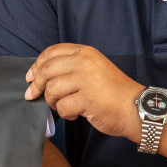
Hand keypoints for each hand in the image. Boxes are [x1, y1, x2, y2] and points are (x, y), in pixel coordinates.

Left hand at [25, 44, 142, 139]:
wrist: (136, 108)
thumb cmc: (112, 92)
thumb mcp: (93, 69)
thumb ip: (71, 67)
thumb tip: (38, 75)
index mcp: (85, 52)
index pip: (51, 53)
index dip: (36, 65)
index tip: (30, 77)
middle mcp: (85, 62)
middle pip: (46, 70)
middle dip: (36, 85)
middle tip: (33, 95)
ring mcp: (86, 79)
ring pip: (52, 90)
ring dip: (53, 102)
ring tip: (66, 106)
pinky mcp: (87, 98)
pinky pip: (62, 107)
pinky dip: (65, 114)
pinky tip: (76, 114)